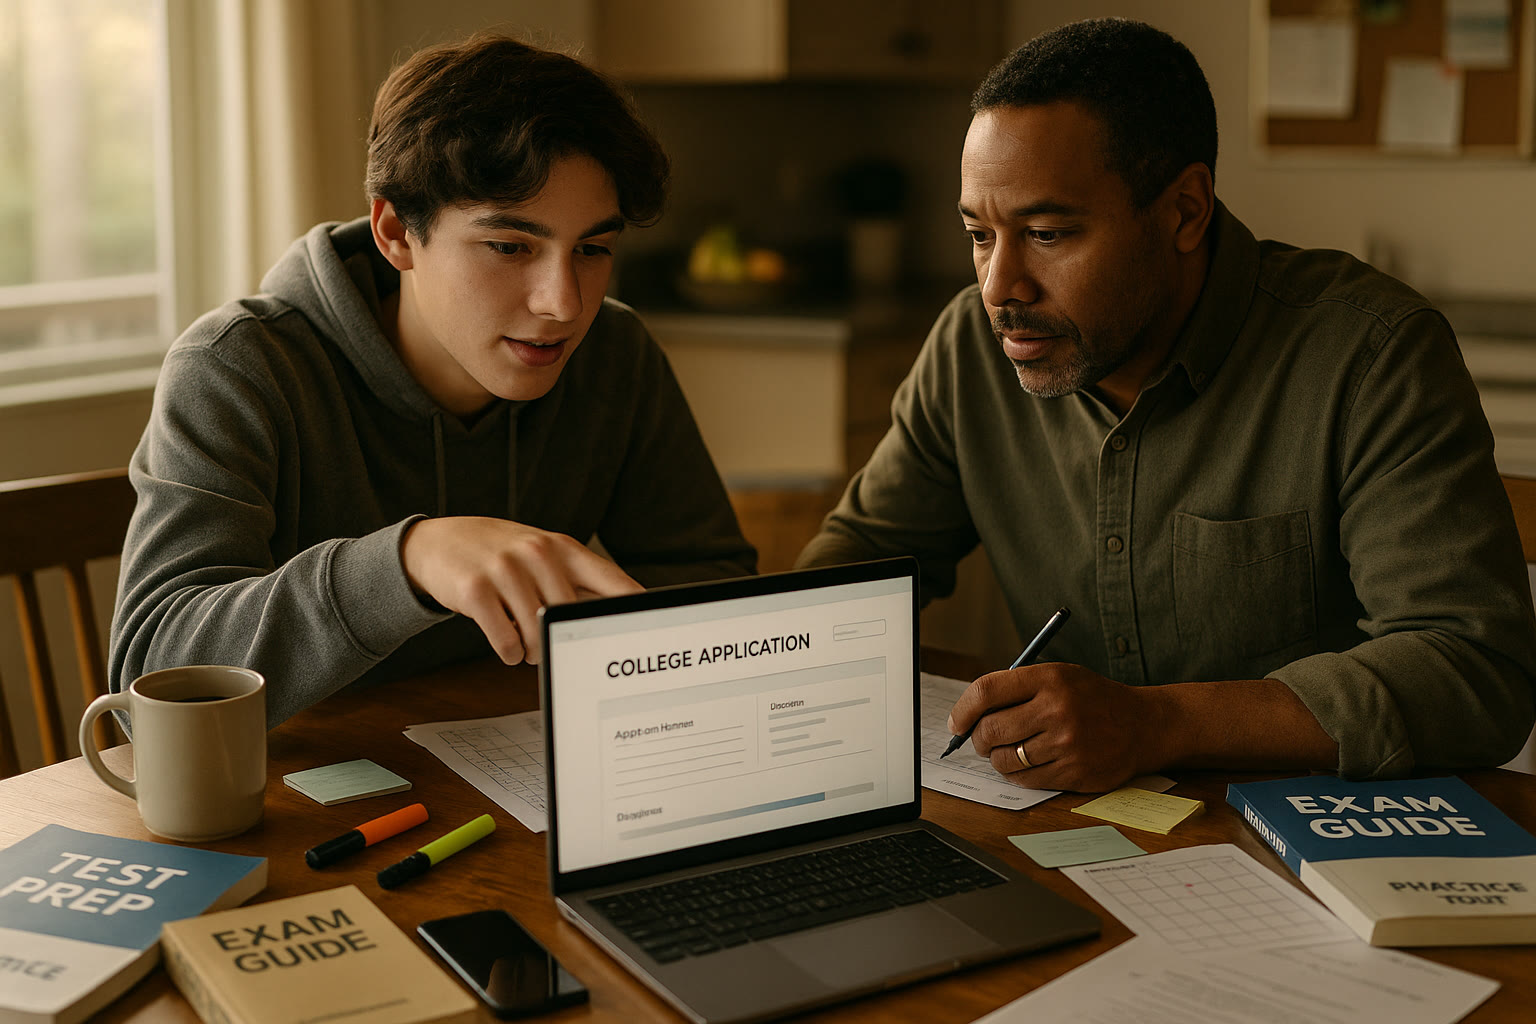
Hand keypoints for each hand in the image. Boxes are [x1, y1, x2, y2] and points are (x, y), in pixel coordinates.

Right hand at [400, 517, 641, 664]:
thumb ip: (578, 580)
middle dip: (562, 643)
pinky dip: (509, 653)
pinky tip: (506, 644)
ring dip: (534, 652)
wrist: (438, 542)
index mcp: (563, 548)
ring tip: (524, 643)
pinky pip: (507, 641)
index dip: (634, 608)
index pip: (612, 582)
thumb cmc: (502, 555)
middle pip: (572, 620)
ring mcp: (506, 569)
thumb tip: (621, 614)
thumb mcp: (543, 555)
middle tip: (548, 645)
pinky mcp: (475, 589)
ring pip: (539, 636)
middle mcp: (538, 553)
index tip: (647, 631)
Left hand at [945, 662, 1160, 791]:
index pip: (986, 691)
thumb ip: (1017, 689)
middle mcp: (1057, 710)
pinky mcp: (1074, 772)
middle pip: (990, 730)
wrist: (1143, 725)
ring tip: (1011, 750)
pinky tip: (1029, 764)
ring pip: (1005, 759)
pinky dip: (1019, 775)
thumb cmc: (1092, 699)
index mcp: (1050, 678)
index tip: (957, 723)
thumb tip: (968, 717)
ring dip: (999, 759)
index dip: (963, 710)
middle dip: (979, 739)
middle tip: (984, 740)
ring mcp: (1067, 744)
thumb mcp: (1059, 676)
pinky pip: (1026, 780)